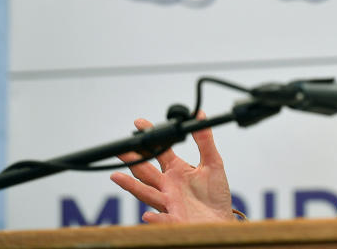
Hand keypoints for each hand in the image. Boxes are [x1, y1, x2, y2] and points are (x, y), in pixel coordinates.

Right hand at [110, 112, 235, 222]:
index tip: (139, 123)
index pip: (158, 151)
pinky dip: (155, 218)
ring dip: (131, 186)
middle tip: (119, 149)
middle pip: (145, 170)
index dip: (150, 138)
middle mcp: (167, 186)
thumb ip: (205, 141)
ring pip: (146, 193)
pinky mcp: (175, 220)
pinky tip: (147, 216)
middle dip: (131, 159)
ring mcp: (168, 203)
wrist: (220, 220)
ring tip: (116, 177)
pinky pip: (163, 220)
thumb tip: (200, 116)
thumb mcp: (213, 163)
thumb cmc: (214, 194)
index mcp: (176, 170)